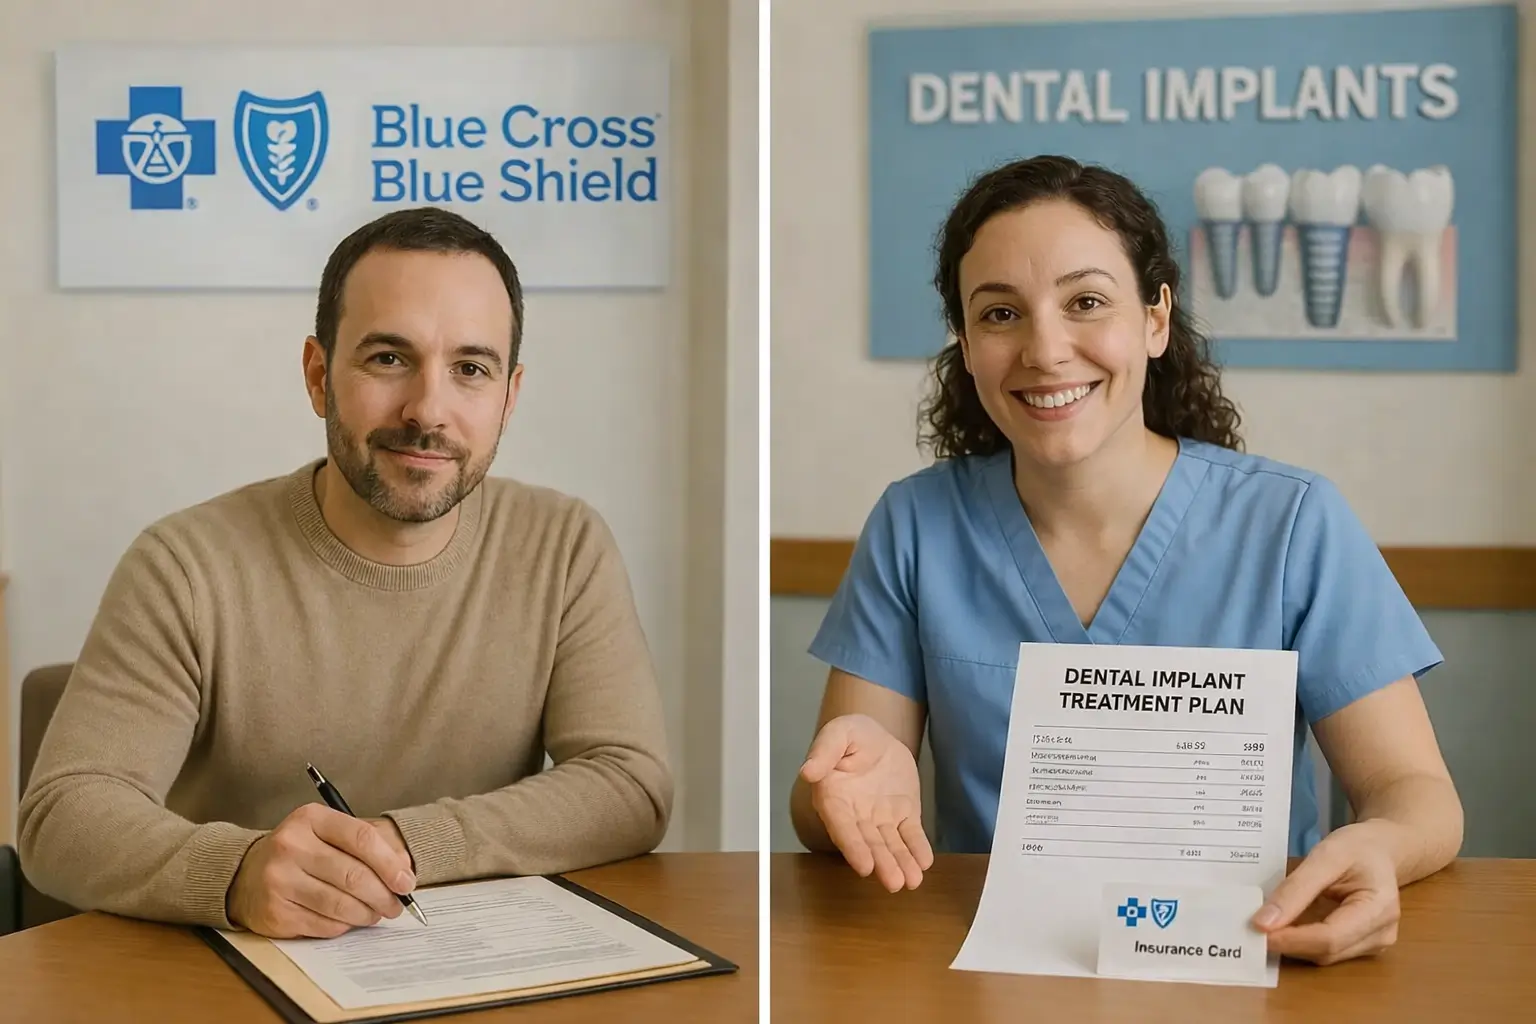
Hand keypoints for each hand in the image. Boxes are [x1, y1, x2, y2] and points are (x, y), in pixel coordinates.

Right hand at [227, 803, 415, 937]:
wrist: (245, 874)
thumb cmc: (300, 852)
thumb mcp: (329, 833)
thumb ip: (369, 843)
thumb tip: (404, 868)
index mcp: (310, 818)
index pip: (361, 838)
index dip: (390, 863)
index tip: (407, 881)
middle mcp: (291, 846)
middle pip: (354, 875)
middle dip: (384, 895)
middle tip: (398, 905)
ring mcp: (279, 880)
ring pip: (341, 904)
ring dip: (368, 913)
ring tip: (378, 913)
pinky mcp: (275, 912)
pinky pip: (324, 924)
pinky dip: (345, 925)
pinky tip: (350, 920)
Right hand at [800, 713, 933, 891]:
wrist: (876, 738)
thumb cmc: (851, 736)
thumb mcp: (838, 733)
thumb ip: (823, 751)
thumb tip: (808, 771)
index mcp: (834, 798)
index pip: (842, 827)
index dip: (853, 847)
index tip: (864, 866)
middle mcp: (856, 815)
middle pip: (868, 842)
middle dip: (882, 863)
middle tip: (894, 882)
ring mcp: (880, 818)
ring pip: (890, 844)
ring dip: (901, 862)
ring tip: (912, 880)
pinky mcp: (903, 815)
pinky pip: (910, 835)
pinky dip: (917, 849)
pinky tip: (924, 862)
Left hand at [1251, 821, 1402, 964]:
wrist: (1380, 850)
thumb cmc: (1357, 848)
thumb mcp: (1325, 856)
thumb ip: (1296, 889)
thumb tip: (1263, 922)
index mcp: (1379, 909)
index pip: (1330, 937)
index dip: (1292, 939)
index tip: (1258, 931)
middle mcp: (1381, 934)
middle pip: (1327, 951)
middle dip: (1287, 942)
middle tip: (1250, 928)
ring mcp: (1373, 944)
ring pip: (1324, 956)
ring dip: (1292, 944)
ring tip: (1263, 926)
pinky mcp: (1361, 946)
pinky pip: (1326, 950)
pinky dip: (1301, 941)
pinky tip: (1282, 927)